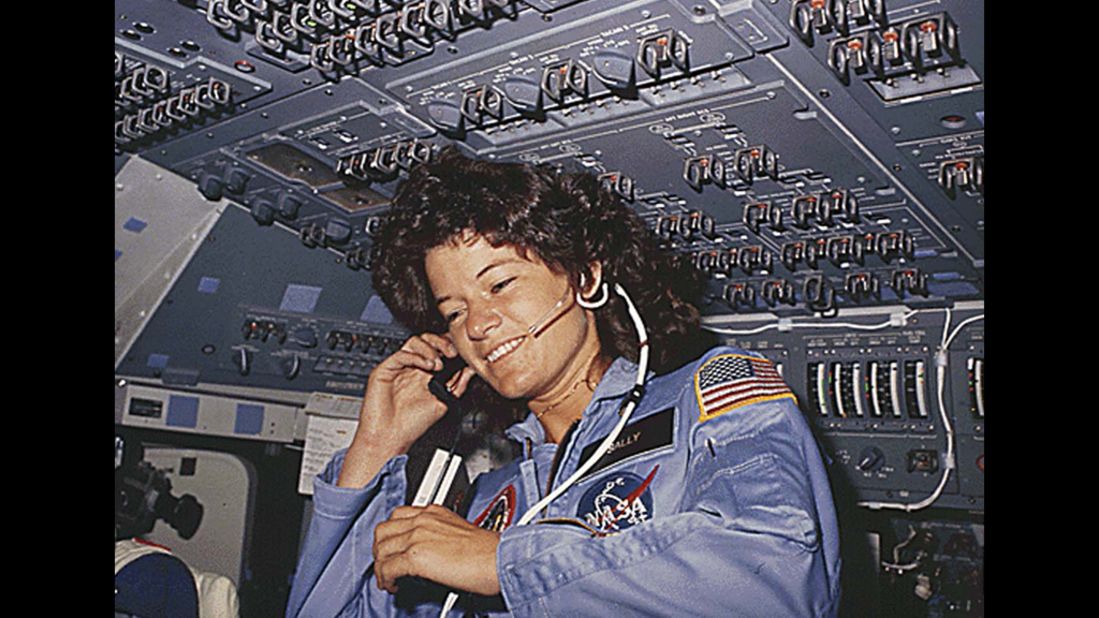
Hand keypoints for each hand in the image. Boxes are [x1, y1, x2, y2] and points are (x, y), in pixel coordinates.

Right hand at [337, 333, 475, 487]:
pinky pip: (401, 354)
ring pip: (414, 342)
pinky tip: (426, 366)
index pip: (439, 349)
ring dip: (430, 349)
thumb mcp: (443, 402)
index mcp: (426, 373)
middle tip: (452, 352)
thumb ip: (457, 385)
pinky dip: (416, 356)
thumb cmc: (412, 425)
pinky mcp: (385, 370)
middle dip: (442, 342)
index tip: (462, 352)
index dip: (450, 346)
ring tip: (438, 364)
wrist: (390, 438)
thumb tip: (471, 369)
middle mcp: (413, 368)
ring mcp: (399, 367)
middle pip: (427, 340)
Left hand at [373, 505, 501, 595]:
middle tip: (386, 564)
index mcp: (434, 511)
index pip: (398, 516)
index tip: (393, 547)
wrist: (499, 559)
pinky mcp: (416, 557)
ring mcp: (418, 536)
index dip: (391, 534)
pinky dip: (386, 579)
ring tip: (389, 579)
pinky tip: (394, 586)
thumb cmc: (489, 551)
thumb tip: (428, 552)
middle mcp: (423, 520)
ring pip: (381, 550)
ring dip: (381, 567)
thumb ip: (438, 534)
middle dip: (380, 550)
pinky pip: (387, 568)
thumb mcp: (459, 532)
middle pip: (383, 530)